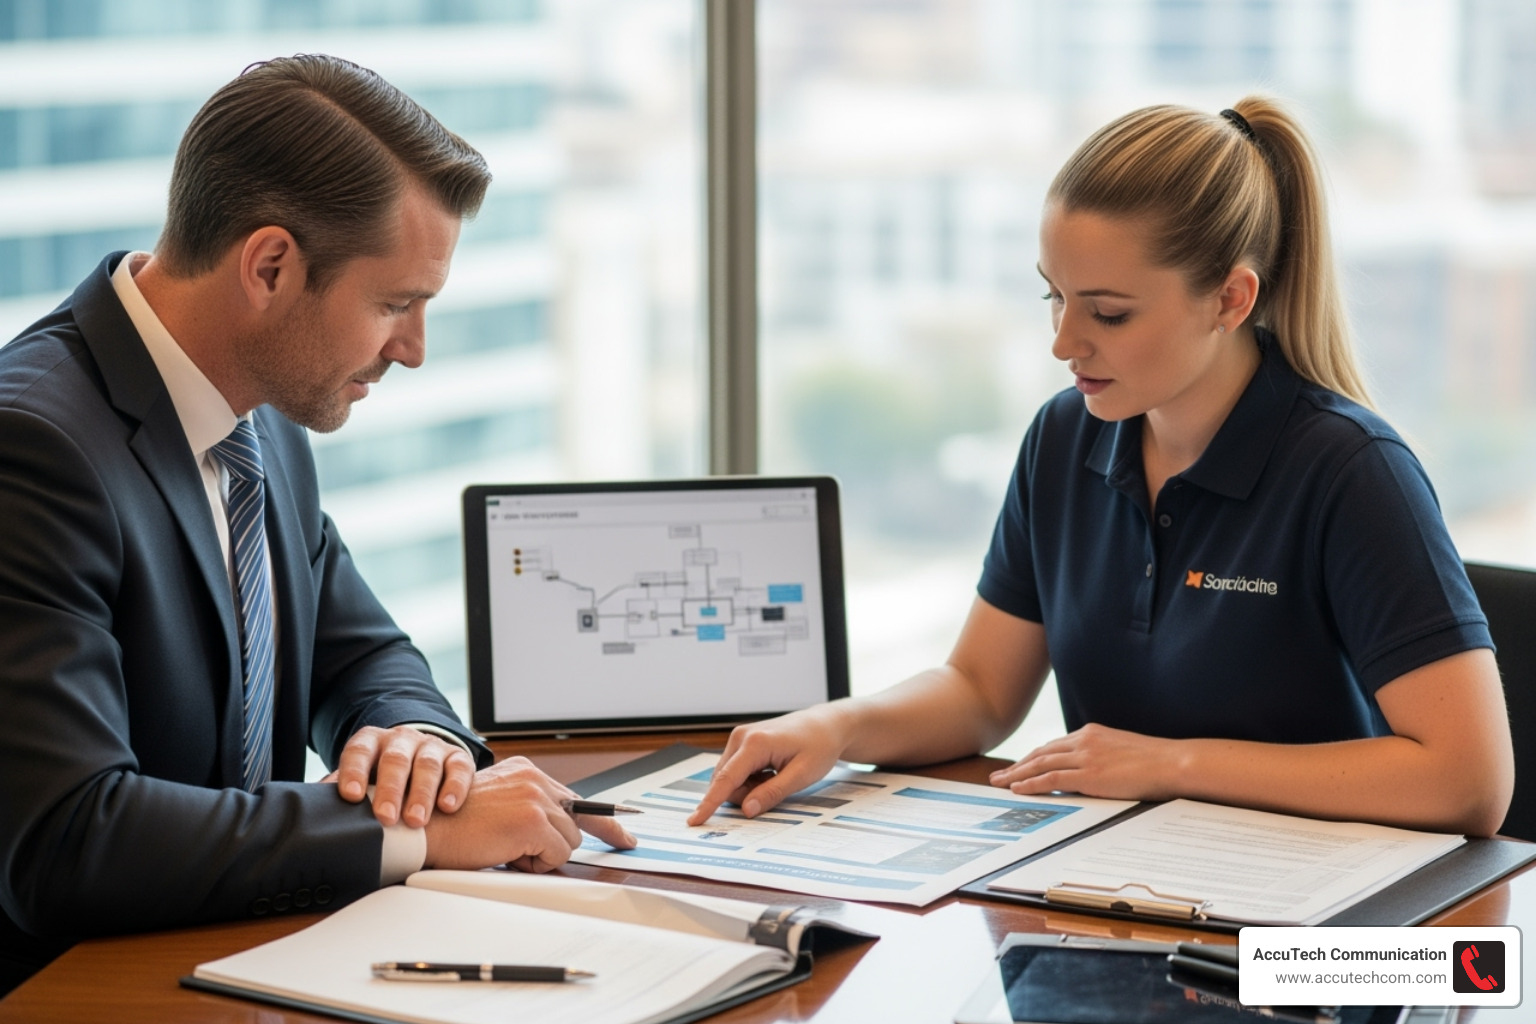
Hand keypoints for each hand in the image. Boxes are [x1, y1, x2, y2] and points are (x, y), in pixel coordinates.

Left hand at [325, 725, 475, 827]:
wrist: (422, 763)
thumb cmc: (382, 779)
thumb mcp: (362, 779)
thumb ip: (340, 790)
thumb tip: (311, 809)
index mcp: (372, 742)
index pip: (359, 751)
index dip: (354, 772)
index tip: (351, 796)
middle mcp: (401, 740)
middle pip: (395, 759)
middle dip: (390, 789)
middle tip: (386, 817)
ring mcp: (431, 746)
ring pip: (427, 764)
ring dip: (421, 793)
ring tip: (415, 821)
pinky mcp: (458, 757)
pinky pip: (460, 768)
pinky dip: (455, 787)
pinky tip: (448, 806)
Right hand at [423, 757, 635, 871]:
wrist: (426, 829)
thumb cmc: (455, 824)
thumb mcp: (500, 807)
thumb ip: (533, 812)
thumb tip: (566, 836)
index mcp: (526, 772)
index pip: (577, 800)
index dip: (606, 822)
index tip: (626, 836)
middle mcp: (534, 778)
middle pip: (576, 825)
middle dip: (553, 846)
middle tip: (514, 848)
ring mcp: (536, 797)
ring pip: (568, 842)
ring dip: (541, 855)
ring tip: (505, 847)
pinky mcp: (533, 820)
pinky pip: (556, 855)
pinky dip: (534, 864)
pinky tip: (506, 852)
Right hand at [686, 705, 851, 824]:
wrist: (825, 725)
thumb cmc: (818, 746)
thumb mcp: (801, 775)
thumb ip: (772, 793)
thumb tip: (747, 810)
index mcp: (755, 743)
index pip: (726, 779)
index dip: (709, 804)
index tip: (695, 821)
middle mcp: (741, 737)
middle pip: (726, 782)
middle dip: (745, 795)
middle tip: (776, 788)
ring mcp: (740, 737)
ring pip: (729, 778)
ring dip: (749, 787)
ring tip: (776, 777)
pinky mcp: (742, 742)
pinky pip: (735, 771)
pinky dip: (750, 779)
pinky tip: (771, 771)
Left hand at [988, 723, 1184, 800]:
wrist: (1172, 763)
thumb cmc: (1154, 762)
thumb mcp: (1121, 752)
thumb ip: (1101, 757)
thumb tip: (1090, 772)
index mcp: (1091, 733)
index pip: (1053, 746)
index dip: (1033, 757)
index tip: (1019, 766)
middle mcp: (1084, 740)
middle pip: (1041, 753)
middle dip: (1018, 765)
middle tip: (999, 775)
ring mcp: (1085, 756)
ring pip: (1040, 764)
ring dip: (1017, 774)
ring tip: (1000, 783)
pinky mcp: (1089, 773)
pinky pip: (1051, 778)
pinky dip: (1031, 783)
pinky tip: (1018, 788)